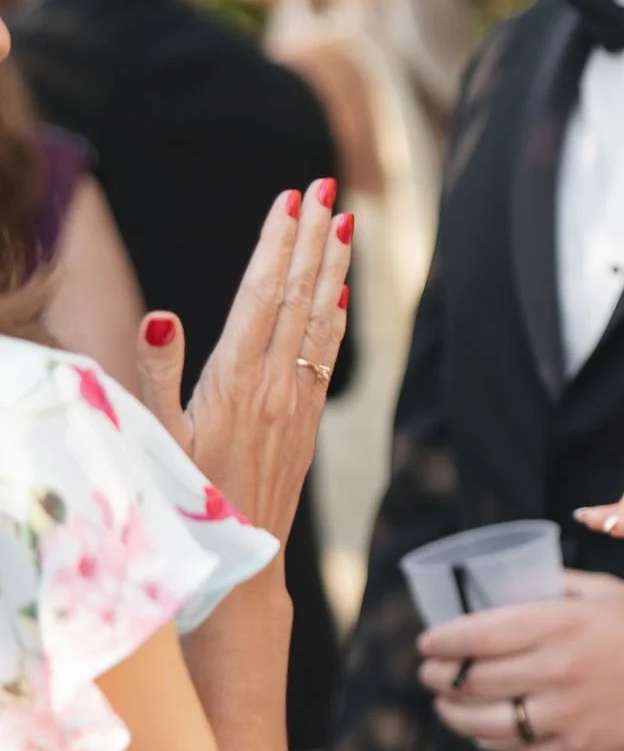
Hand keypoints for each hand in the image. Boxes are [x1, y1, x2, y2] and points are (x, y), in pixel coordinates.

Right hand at [133, 181, 351, 538]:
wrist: (239, 565)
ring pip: (319, 319)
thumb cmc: (184, 505)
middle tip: (324, 185)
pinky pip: (325, 356)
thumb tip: (160, 312)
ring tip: (340, 220)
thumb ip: (157, 372)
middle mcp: (275, 383)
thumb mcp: (157, 439)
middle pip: (298, 295)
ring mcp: (295, 402)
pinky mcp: (304, 423)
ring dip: (329, 266)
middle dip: (311, 236)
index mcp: (236, 378)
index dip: (277, 243)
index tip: (290, 199)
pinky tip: (340, 294)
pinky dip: (335, 317)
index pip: (261, 293)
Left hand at [419, 572, 623, 750]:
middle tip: (430, 675)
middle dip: (437, 679)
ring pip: (483, 727)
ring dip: (455, 717)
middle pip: (468, 683)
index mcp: (557, 624)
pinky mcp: (579, 750)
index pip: (473, 636)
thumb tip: (500, 586)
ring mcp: (566, 716)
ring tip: (449, 707)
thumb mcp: (601, 590)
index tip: (426, 644)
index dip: (438, 643)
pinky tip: (489, 735)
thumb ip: (549, 585)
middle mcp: (555, 671)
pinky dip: (495, 747)